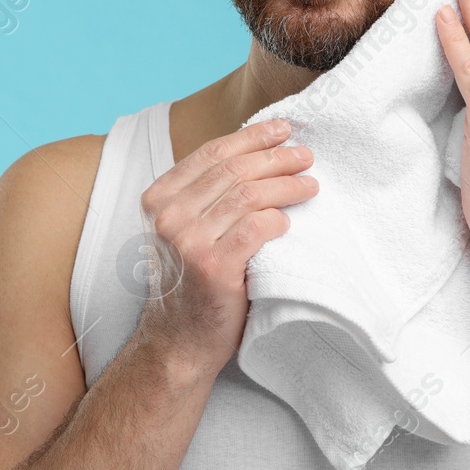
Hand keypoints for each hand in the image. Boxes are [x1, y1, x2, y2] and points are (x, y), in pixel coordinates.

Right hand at [135, 119, 317, 377]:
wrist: (179, 340)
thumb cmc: (190, 281)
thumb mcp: (185, 229)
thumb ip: (207, 194)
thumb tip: (257, 153)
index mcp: (159, 198)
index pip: (212, 152)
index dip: (252, 136)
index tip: (282, 129)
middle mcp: (169, 215)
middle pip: (235, 169)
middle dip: (276, 157)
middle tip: (305, 156)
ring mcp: (188, 241)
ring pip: (249, 195)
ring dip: (287, 185)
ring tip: (310, 184)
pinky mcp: (213, 267)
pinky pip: (256, 227)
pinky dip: (277, 219)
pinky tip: (289, 221)